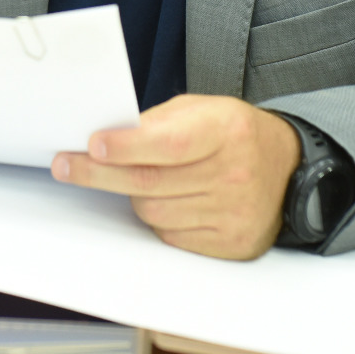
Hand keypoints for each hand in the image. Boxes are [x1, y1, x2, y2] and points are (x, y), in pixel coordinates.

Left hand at [50, 94, 301, 259]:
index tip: (92, 145)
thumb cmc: (233, 134)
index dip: (126, 147)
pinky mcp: (230, 243)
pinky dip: (159, 218)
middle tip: (66, 165)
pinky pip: (171, 235)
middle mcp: (234, 173)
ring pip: (154, 212)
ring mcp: (234, 213)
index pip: (168, 143)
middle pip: (150, 182)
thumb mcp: (204, 110)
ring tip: (136, 178)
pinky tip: (168, 199)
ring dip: (133, 196)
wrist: (287, 168)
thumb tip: (107, 140)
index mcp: (226, 130)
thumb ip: (158, 122)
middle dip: (100, 174)